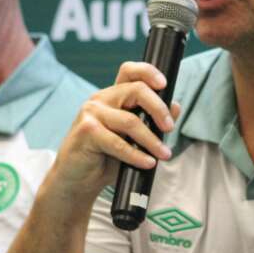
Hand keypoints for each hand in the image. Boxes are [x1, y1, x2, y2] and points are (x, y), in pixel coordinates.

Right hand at [43, 61, 180, 208]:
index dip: (148, 72)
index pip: (129, 72)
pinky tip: (147, 162)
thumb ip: (153, 122)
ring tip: (164, 154)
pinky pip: (118, 142)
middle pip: (136, 90)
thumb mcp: (134, 140)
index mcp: (113, 96)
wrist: (77, 181)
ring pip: (130, 120)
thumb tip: (175, 106)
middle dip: (158, 108)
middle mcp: (101, 99)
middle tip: (169, 128)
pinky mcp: (86, 131)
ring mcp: (91, 113)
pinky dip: (136, 155)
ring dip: (151, 139)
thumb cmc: (105, 159)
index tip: (164, 84)